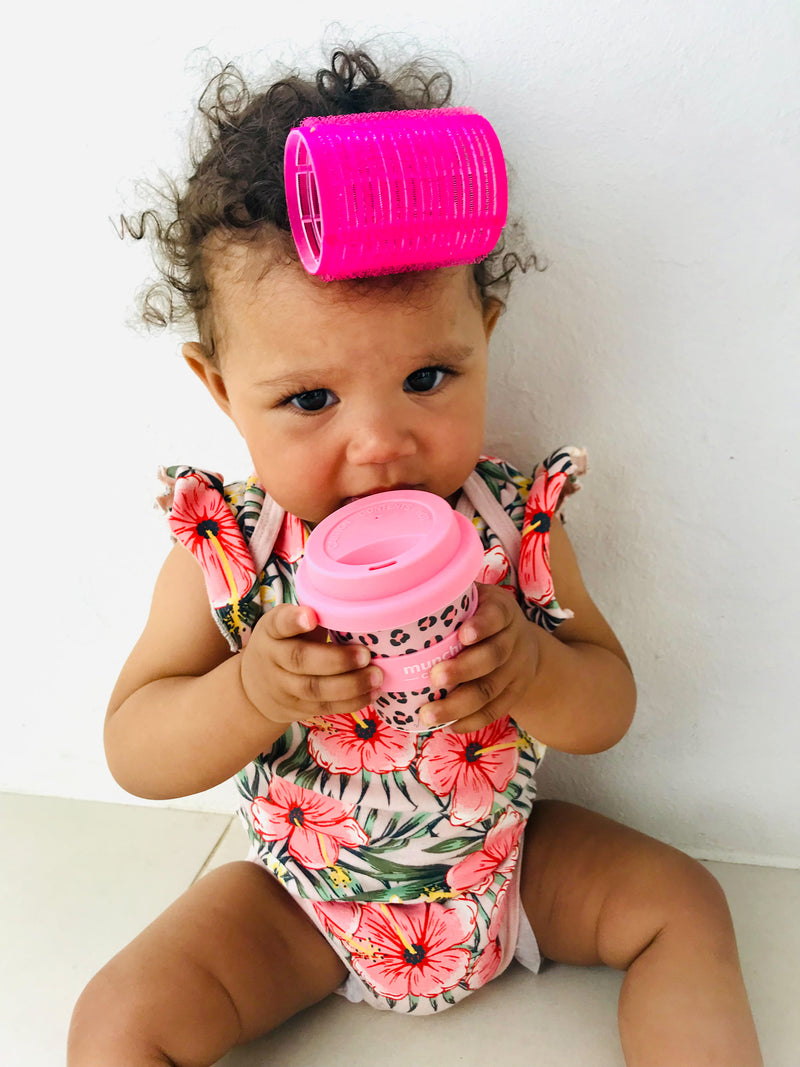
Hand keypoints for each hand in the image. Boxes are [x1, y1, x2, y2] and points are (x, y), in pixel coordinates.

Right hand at [239, 604, 383, 724]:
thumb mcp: (286, 626)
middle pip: (300, 661)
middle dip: (336, 660)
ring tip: (376, 676)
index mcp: (271, 631)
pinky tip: (372, 693)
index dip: (294, 620)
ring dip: (350, 684)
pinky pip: (324, 707)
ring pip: (314, 689)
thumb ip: (311, 617)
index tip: (311, 616)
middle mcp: (273, 659)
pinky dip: (351, 702)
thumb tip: (357, 608)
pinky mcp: (297, 708)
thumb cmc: (284, 644)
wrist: (255, 688)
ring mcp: (283, 688)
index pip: (279, 623)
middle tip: (365, 655)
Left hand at [421, 583, 540, 733]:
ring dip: (459, 705)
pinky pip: (495, 710)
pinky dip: (471, 721)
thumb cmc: (483, 616)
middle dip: (463, 670)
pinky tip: (449, 725)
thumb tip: (397, 594)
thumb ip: (448, 597)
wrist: (524, 644)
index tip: (463, 634)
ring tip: (428, 714)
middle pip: (493, 657)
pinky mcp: (515, 694)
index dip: (482, 625)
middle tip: (434, 678)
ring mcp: (517, 670)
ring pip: (491, 690)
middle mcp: (514, 640)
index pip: (496, 616)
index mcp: (502, 611)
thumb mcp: (476, 597)